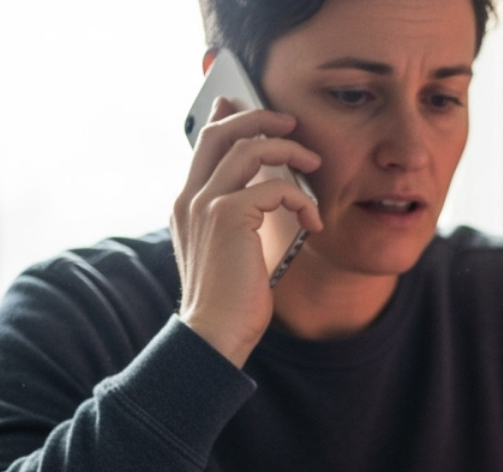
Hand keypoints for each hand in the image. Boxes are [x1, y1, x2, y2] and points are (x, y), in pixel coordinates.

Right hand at [171, 98, 322, 365]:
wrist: (214, 333)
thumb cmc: (230, 300)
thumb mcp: (233, 251)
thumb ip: (240, 219)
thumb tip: (267, 196)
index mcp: (188, 203)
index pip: (205, 144)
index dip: (227, 118)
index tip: (249, 106)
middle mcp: (191, 198)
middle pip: (223, 132)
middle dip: (260, 119)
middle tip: (290, 123)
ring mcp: (206, 205)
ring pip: (249, 149)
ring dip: (289, 151)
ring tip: (313, 163)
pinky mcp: (228, 217)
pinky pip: (272, 187)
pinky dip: (300, 198)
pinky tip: (314, 220)